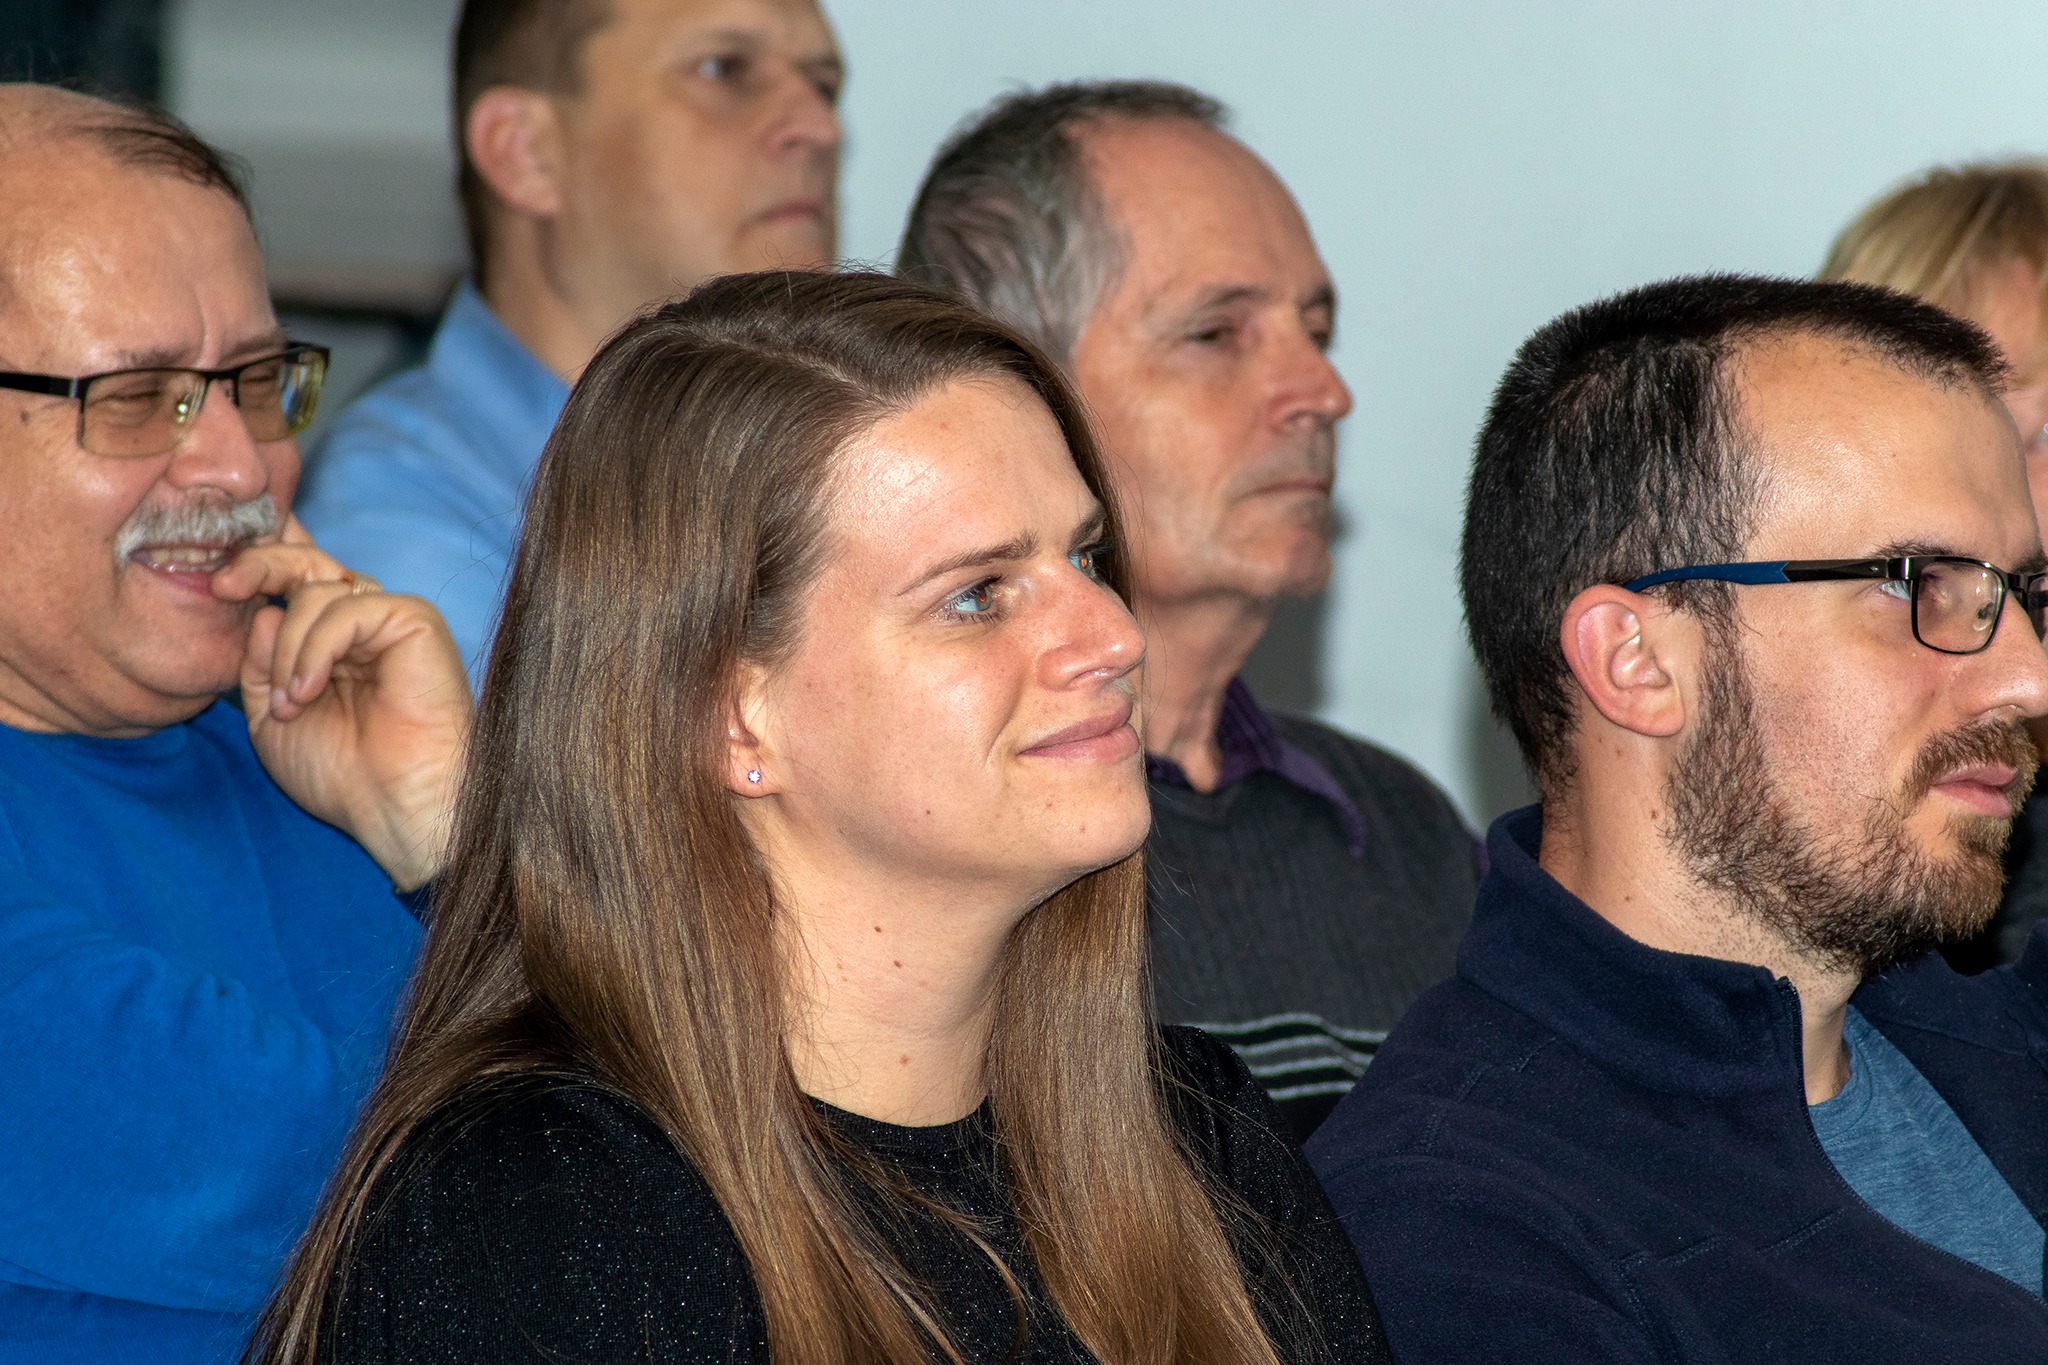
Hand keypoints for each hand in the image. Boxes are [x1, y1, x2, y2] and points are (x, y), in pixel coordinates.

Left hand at [216, 516, 471, 889]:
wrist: (393, 804)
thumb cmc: (339, 774)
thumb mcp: (269, 716)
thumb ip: (258, 661)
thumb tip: (263, 608)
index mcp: (329, 641)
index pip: (295, 580)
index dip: (258, 568)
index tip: (217, 586)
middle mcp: (362, 623)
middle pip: (308, 562)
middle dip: (261, 564)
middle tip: (225, 586)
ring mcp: (390, 620)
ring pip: (318, 591)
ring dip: (288, 648)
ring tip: (292, 703)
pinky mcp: (415, 622)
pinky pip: (347, 611)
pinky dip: (315, 649)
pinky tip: (309, 691)